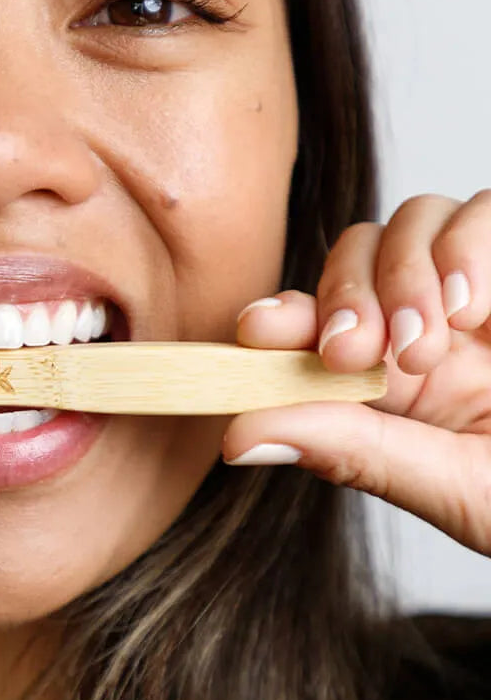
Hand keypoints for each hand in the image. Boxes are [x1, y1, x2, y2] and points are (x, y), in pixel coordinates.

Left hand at [222, 190, 490, 556]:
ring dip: (412, 264)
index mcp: (401, 387)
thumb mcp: (452, 488)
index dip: (283, 317)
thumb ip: (353, 451)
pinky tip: (473, 304)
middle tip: (357, 350)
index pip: (319, 324)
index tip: (259, 331)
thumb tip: (234, 434)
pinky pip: (490, 212)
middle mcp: (439, 328)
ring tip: (437, 332)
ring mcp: (488, 295)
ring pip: (422, 218)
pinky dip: (471, 245)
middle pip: (361, 253)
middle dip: (349, 289)